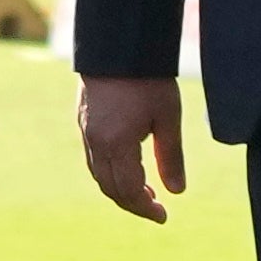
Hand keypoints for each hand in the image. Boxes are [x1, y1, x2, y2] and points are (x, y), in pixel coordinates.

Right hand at [78, 75, 188, 222]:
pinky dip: (110, 171)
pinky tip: (129, 166)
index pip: (128, 190)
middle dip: (132, 203)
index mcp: (116, 144)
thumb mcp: (168, 119)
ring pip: (98, 174)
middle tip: (157, 208)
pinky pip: (93, 158)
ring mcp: (85, 130)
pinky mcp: (83, 120)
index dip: (145, 208)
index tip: (164, 216)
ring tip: (146, 190)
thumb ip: (171, 158)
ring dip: (120, 188)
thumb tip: (177, 192)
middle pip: (109, 187)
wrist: (116, 44)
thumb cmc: (147, 80)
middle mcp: (95, 141)